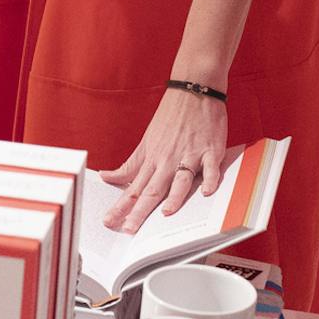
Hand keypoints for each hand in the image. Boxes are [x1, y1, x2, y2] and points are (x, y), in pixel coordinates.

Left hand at [101, 86, 229, 232]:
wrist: (194, 89)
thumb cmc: (171, 116)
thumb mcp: (146, 140)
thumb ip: (130, 163)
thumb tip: (107, 176)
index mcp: (152, 158)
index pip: (134, 187)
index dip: (121, 206)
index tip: (109, 221)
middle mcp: (168, 159)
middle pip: (153, 189)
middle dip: (140, 211)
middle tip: (129, 229)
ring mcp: (190, 154)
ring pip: (180, 179)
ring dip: (174, 196)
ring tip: (164, 213)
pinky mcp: (210, 149)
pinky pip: (211, 167)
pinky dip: (210, 179)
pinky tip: (207, 192)